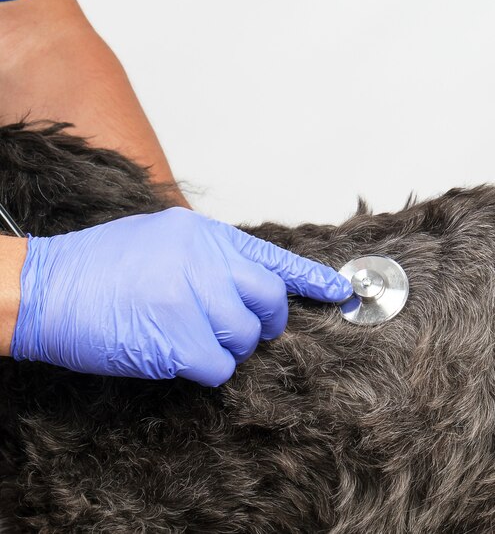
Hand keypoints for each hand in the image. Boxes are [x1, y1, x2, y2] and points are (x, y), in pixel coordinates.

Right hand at [10, 208, 351, 385]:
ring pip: (245, 338)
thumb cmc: (100, 267)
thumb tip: (244, 283)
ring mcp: (194, 298)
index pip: (272, 258)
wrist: (45, 287)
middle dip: (265, 322)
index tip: (339, 292)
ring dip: (227, 347)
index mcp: (203, 235)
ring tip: (191, 336)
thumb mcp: (161, 240)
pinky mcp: (180, 339)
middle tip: (246, 330)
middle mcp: (205, 261)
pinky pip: (220, 368)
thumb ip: (208, 257)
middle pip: (269, 300)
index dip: (310, 277)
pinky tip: (176, 354)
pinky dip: (206, 369)